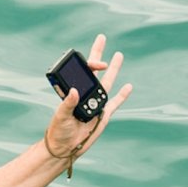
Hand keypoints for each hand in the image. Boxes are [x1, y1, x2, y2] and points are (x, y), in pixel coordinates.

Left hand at [43, 34, 132, 160]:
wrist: (66, 148)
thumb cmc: (58, 132)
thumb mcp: (60, 117)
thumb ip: (67, 104)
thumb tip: (74, 91)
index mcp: (73, 92)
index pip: (83, 72)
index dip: (91, 64)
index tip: (99, 63)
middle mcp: (85, 94)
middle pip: (94, 70)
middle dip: (98, 54)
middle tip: (101, 37)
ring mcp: (96, 103)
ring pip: (108, 82)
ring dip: (114, 69)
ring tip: (118, 54)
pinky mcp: (104, 114)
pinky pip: (115, 102)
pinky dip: (123, 95)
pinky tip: (129, 86)